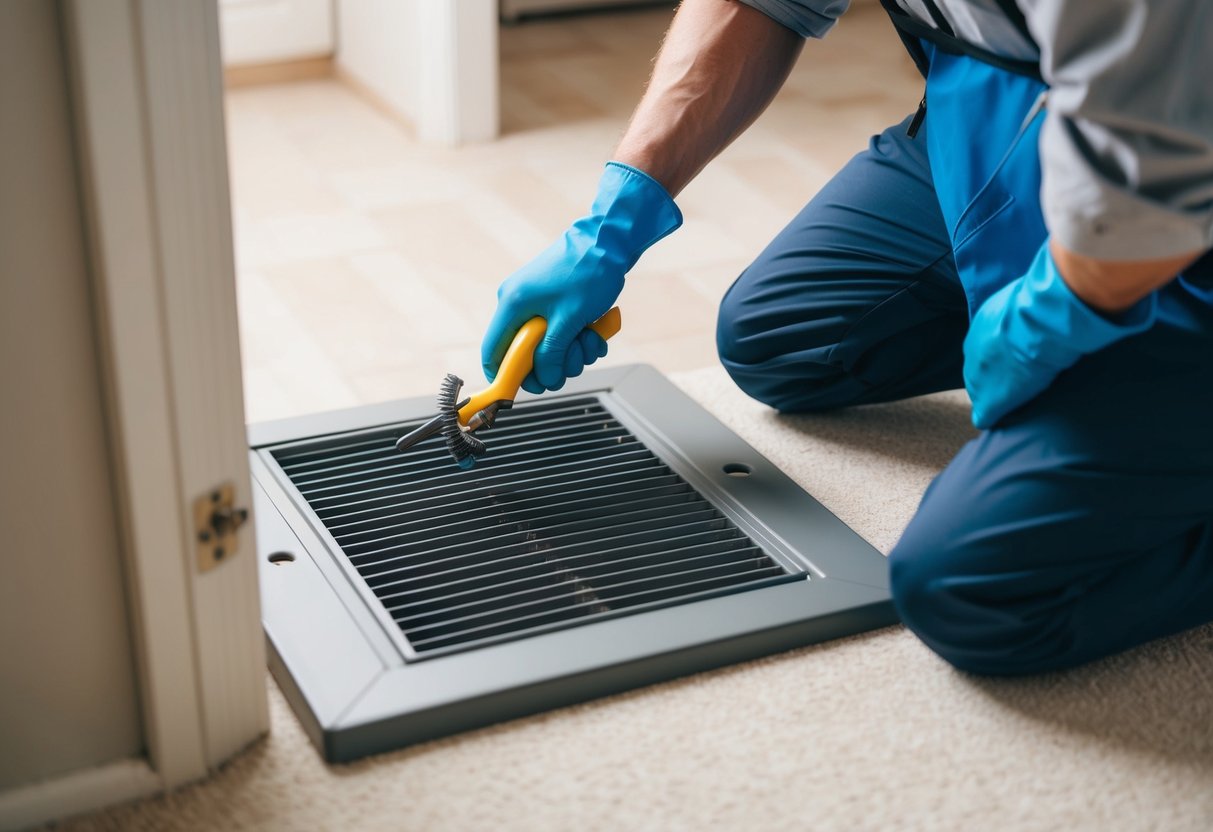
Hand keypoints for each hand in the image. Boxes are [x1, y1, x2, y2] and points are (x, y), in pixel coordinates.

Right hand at [481, 162, 680, 393]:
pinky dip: (579, 338)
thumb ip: (553, 354)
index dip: (506, 377)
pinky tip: (595, 331)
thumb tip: (546, 379)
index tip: (528, 389)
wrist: (610, 238)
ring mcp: (537, 302)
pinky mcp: (555, 301)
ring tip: (590, 338)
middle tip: (574, 360)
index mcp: (512, 305)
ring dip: (573, 352)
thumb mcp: (569, 321)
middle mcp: (519, 304)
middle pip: (525, 355)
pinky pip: (561, 332)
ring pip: (548, 346)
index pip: (493, 352)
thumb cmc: (588, 272)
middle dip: (553, 363)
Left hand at [963, 242, 1156, 428]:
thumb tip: (1052, 289)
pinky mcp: (992, 398)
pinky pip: (986, 414)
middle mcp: (973, 352)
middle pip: (978, 371)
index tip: (1014, 360)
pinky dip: (994, 417)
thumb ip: (1031, 302)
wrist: (1041, 321)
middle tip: (1016, 382)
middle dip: (995, 376)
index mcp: (981, 328)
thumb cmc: (1042, 303)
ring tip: (1012, 403)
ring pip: (980, 392)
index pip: (984, 348)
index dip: (1001, 356)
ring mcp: (979, 376)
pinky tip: (1000, 421)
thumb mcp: (1029, 296)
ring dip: (996, 396)